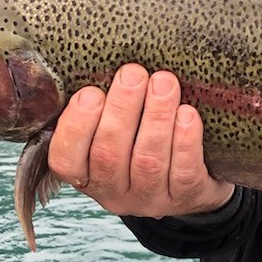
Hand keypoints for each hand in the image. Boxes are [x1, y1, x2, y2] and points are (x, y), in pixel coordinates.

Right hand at [47, 64, 233, 217]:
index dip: (76, 126)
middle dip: (122, 110)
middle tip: (134, 73)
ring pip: (148, 161)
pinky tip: (188, 114)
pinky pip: (184, 172)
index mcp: (87, 174)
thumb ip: (103, 107)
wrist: (196, 182)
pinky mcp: (187, 198)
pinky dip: (185, 140)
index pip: (65, 159)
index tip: (91, 92)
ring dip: (156, 117)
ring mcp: (151, 200)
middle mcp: (114, 193)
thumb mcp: (116, 130)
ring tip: (165, 83)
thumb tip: (100, 61)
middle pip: (109, 155)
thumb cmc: (144, 141)